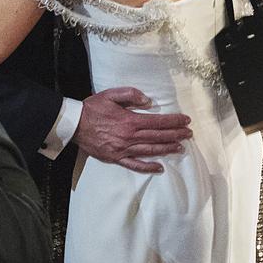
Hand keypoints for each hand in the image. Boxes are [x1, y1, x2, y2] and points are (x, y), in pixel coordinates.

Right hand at [73, 88, 191, 173]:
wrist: (74, 124)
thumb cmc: (92, 108)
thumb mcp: (111, 95)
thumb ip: (131, 95)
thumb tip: (149, 101)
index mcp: (130, 121)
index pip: (157, 122)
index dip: (173, 121)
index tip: (186, 120)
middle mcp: (129, 137)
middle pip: (157, 137)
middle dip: (175, 134)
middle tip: (189, 134)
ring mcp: (123, 149)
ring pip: (150, 151)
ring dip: (167, 149)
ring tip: (180, 147)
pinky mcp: (116, 158)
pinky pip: (135, 165)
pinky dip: (148, 167)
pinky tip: (160, 167)